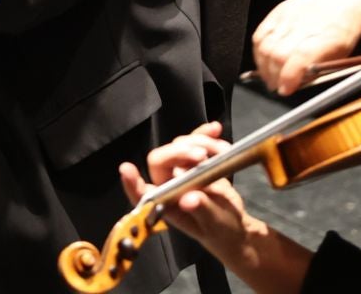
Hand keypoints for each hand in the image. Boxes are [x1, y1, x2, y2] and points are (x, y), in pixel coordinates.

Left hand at [118, 123, 255, 271]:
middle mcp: (168, 186)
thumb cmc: (219, 230)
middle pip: (160, 160)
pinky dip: (205, 135)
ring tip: (222, 153)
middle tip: (202, 156)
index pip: (142, 193)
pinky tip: (216, 130)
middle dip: (179, 153)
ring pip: (178, 146)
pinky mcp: (195, 161)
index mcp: (166, 205)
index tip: (126, 169)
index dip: (132, 183)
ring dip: (200, 143)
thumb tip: (188, 200)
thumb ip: (201, 210)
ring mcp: (181, 171)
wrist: (234, 224)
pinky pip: (195, 141)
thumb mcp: (213, 224)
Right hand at [250, 0, 360, 95]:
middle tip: (275, 85)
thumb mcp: (341, 57)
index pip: (298, 61)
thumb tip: (295, 84)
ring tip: (268, 75)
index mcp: (324, 40)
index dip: (288, 79)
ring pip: (265, 45)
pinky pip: (260, 33)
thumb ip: (316, 71)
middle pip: (277, 55)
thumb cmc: (344, 29)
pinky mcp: (279, 11)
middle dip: (273, 76)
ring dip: (263, 65)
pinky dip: (258, 50)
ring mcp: (289, 17)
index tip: (285, 90)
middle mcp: (304, 27)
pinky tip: (263, 58)